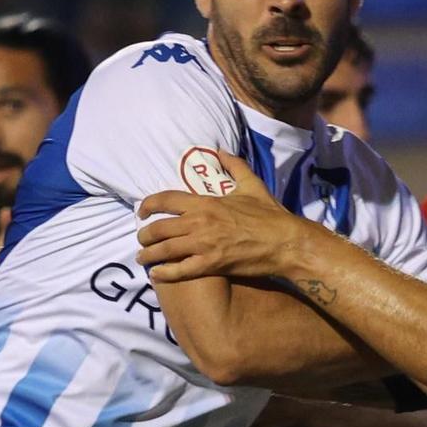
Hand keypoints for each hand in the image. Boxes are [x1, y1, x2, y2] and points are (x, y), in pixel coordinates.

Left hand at [137, 151, 310, 282]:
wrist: (285, 242)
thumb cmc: (269, 214)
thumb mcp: (252, 185)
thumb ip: (235, 166)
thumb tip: (222, 151)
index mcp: (205, 202)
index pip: (165, 200)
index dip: (148, 205)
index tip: (142, 212)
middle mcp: (199, 222)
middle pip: (159, 228)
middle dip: (145, 234)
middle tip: (141, 239)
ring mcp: (203, 245)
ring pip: (164, 250)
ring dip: (148, 254)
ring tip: (143, 258)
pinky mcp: (211, 265)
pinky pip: (179, 271)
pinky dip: (164, 274)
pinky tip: (157, 275)